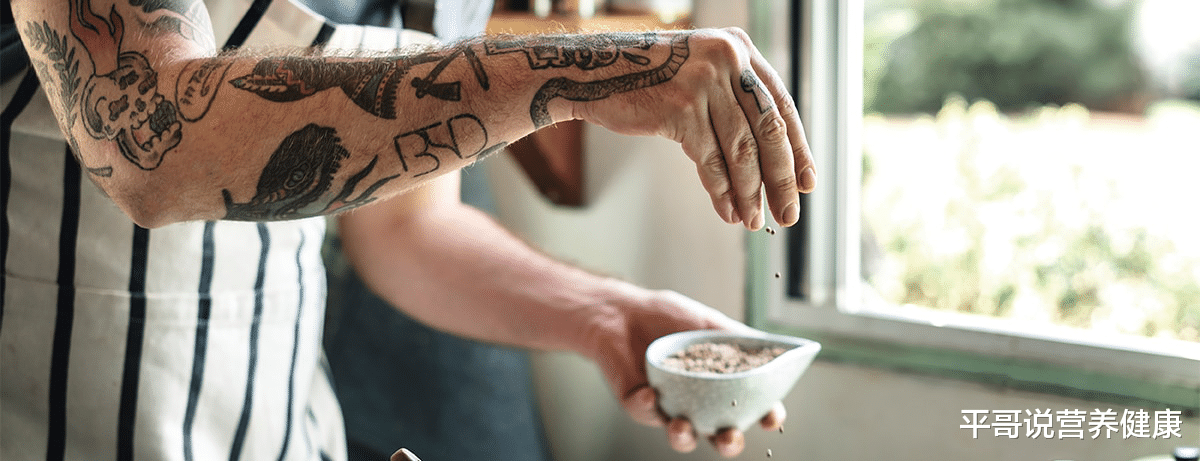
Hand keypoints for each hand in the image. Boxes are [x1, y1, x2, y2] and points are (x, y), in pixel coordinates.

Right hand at [570, 28, 815, 230]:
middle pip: (769, 130)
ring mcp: (705, 81)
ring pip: (741, 150)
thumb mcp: (699, 74)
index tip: (807, 182)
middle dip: (782, 179)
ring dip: (751, 192)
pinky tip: (728, 210)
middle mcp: (728, 59)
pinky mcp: (681, 107)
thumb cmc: (646, 79)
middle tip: (789, 212)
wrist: (592, 72)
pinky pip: (710, 159)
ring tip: (755, 219)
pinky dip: (722, 191)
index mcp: (740, 49)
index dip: (798, 149)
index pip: (781, 106)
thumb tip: (770, 158)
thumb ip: (734, 99)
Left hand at [582, 288, 786, 456]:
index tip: (771, 417)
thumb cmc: (666, 317)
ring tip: (682, 425)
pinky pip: (644, 412)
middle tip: (728, 436)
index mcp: (721, 385)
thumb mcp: (708, 323)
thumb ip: (738, 338)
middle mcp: (698, 403)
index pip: (752, 408)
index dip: (766, 416)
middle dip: (728, 442)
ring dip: (684, 436)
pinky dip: (648, 405)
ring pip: (682, 436)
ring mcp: (669, 407)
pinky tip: (650, 392)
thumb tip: (774, 348)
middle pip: (720, 435)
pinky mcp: (638, 404)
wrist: (623, 310)